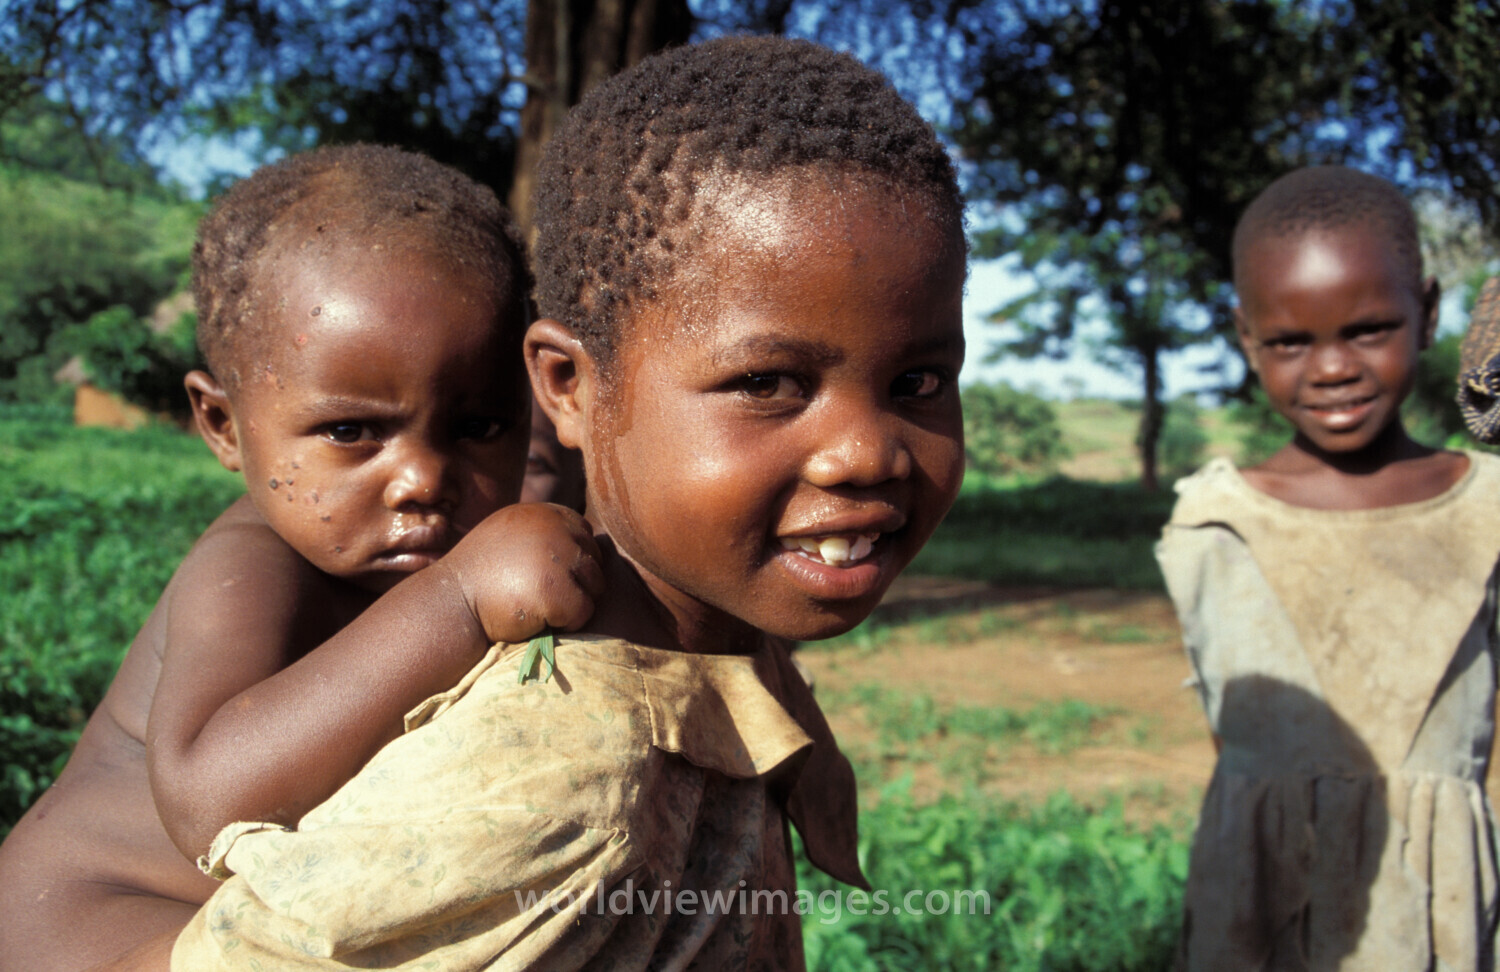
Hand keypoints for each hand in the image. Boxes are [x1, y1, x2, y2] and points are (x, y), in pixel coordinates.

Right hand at [439, 503, 603, 644]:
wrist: (451, 603)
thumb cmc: (481, 574)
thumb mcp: (510, 534)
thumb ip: (545, 530)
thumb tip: (593, 533)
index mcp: (545, 513)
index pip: (585, 534)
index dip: (571, 560)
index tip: (545, 575)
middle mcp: (554, 529)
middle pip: (594, 561)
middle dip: (577, 582)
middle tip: (540, 595)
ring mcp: (556, 560)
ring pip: (595, 586)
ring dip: (574, 601)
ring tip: (540, 605)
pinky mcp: (556, 592)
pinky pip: (584, 611)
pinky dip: (568, 622)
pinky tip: (540, 620)